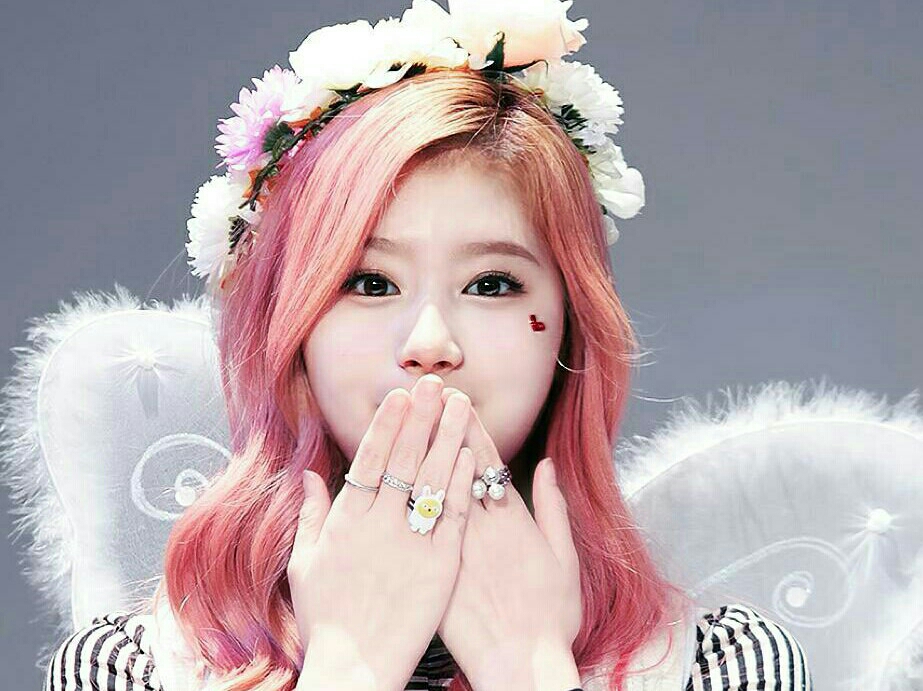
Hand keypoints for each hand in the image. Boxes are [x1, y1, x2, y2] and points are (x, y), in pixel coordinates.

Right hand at [289, 374, 476, 690]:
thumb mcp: (305, 565)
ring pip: (434, 479)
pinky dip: (463, 485)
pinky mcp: (440, 565)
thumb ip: (310, 516)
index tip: (399, 396)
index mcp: (346, 522)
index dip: (387, 425)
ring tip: (461, 406)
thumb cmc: (327, 619)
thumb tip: (310, 476)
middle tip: (435, 384)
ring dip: (448, 438)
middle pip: (405, 460)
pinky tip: (472, 457)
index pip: (370, 460)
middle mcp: (379, 525)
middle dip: (421, 418)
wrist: (356, 668)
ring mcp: (412, 544)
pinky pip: (454, 517)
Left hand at [435, 388, 582, 690]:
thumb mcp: (564, 558)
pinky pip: (420, 530)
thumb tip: (547, 466)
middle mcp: (481, 527)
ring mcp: (456, 548)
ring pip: (434, 491)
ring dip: (423, 452)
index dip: (471, 428)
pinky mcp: (437, 572)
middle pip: (456, 468)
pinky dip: (411, 501)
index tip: (456, 399)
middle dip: (441, 427)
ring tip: (409, 419)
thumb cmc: (549, 618)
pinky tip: (397, 477)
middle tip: (425, 394)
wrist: (522, 666)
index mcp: (513, 520)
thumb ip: (553, 509)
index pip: (486, 461)